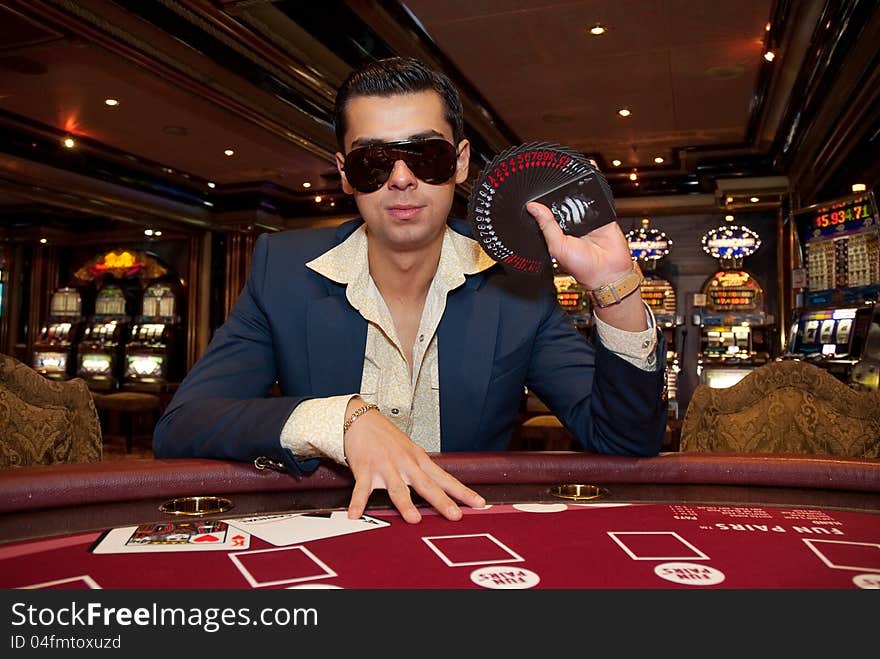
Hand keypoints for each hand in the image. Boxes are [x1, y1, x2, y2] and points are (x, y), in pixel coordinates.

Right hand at [342, 400, 485, 523]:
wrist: (361, 418)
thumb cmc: (385, 436)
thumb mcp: (410, 450)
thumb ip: (422, 471)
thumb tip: (439, 487)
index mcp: (418, 460)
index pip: (445, 478)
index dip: (463, 492)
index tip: (479, 503)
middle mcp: (405, 463)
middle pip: (427, 485)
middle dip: (442, 501)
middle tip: (455, 515)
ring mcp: (386, 466)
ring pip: (397, 488)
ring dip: (406, 504)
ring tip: (413, 519)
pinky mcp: (365, 468)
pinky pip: (362, 488)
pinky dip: (358, 502)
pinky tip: (356, 514)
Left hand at [526, 201, 646, 330]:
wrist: (607, 272)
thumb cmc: (582, 267)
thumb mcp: (557, 246)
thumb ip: (546, 225)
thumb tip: (533, 208)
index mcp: (558, 232)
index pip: (548, 213)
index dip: (544, 207)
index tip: (540, 201)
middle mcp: (572, 225)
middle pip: (563, 205)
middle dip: (561, 204)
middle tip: (562, 210)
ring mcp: (587, 221)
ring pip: (579, 201)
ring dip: (577, 203)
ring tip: (578, 216)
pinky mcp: (602, 217)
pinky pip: (596, 203)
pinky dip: (593, 202)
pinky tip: (589, 210)